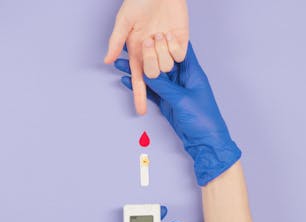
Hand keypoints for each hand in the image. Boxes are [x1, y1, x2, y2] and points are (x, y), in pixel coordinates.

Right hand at [104, 0, 188, 114]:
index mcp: (138, 51)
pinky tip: (170, 33)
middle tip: (149, 40)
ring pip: (167, 66)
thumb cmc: (140, 1)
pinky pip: (180, 56)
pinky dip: (174, 47)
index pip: (140, 79)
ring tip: (159, 32)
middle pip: (154, 74)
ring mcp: (168, 49)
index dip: (140, 95)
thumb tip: (107, 61)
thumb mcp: (124, 21)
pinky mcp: (182, 43)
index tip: (139, 111)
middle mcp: (153, 53)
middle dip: (151, 60)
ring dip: (162, 51)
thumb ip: (116, 41)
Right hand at [114, 43, 240, 185]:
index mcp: (192, 73)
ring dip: (138, 71)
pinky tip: (127, 80)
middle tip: (127, 47)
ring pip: (154, 77)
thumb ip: (164, 86)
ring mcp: (174, 90)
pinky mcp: (168, 102)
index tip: (149, 32)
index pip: (178, 51)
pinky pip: (152, 91)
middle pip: (161, 62)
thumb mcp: (182, 100)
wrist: (206, 142)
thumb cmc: (203, 120)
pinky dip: (140, 86)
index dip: (165, 42)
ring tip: (120, 64)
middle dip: (145, 55)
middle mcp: (183, 79)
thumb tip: (147, 73)